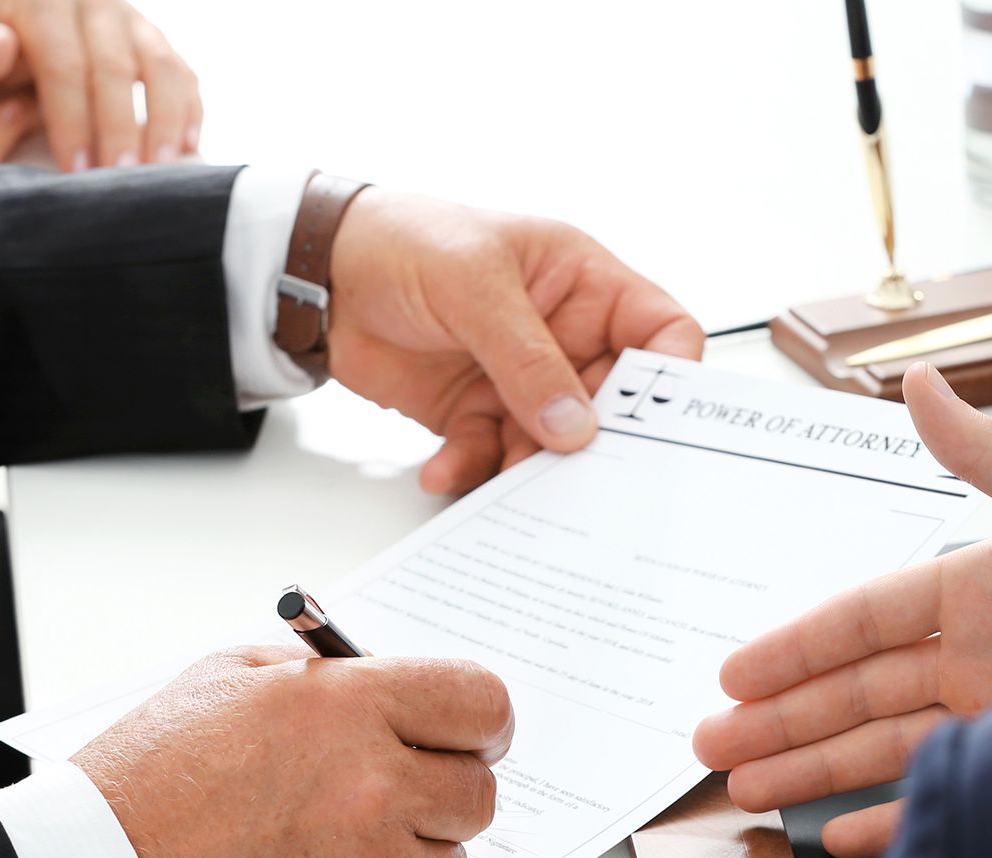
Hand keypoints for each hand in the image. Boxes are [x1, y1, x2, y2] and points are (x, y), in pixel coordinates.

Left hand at [0, 0, 201, 170]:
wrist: (14, 20)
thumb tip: (0, 50)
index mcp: (44, 1)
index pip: (64, 63)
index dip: (73, 119)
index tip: (76, 169)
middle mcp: (94, 3)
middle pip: (114, 67)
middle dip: (119, 128)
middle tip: (122, 177)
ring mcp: (131, 20)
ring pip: (159, 66)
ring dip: (165, 121)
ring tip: (162, 168)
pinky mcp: (154, 40)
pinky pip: (182, 71)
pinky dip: (190, 109)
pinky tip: (190, 146)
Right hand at [72, 646, 513, 857]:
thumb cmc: (151, 779)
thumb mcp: (229, 678)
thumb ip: (325, 674)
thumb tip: (390, 681)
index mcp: (348, 708)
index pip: (483, 702)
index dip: (482, 719)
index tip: (471, 731)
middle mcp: (375, 787)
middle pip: (479, 790)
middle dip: (445, 785)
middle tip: (398, 787)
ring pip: (450, 857)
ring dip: (410, 848)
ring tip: (332, 840)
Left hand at [326, 189, 705, 494]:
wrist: (322, 274)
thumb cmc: (403, 240)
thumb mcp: (474, 284)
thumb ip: (526, 357)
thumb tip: (574, 423)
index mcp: (583, 283)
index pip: (660, 330)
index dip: (670, 375)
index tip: (656, 421)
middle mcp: (562, 335)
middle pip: (609, 404)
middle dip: (593, 442)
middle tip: (577, 472)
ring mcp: (520, 379)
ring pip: (552, 443)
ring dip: (528, 468)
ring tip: (503, 483)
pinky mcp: (476, 412)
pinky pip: (491, 457)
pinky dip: (471, 471)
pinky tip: (445, 470)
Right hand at [692, 363, 991, 857]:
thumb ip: (986, 454)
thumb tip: (916, 381)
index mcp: (973, 585)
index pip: (859, 621)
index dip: (792, 647)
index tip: (732, 675)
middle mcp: (975, 650)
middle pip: (851, 690)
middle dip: (777, 719)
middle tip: (711, 748)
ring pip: (878, 744)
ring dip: (812, 766)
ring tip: (748, 790)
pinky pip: (940, 790)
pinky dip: (890, 813)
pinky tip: (841, 829)